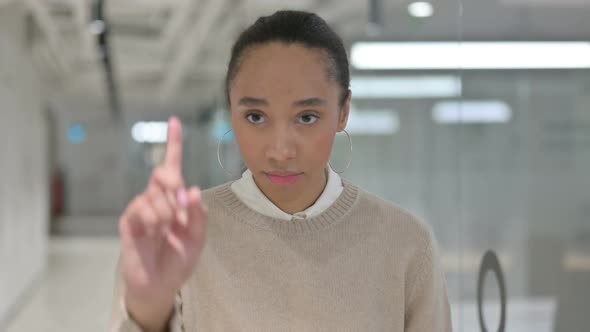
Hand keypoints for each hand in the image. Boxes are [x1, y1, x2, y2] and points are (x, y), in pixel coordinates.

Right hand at [118, 117, 206, 331]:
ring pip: (154, 192)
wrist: (161, 285)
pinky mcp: (130, 221)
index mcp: (176, 200)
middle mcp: (158, 199)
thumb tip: (193, 190)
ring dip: (167, 209)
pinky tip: (156, 230)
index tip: (174, 121)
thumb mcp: (198, 238)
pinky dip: (153, 217)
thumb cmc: (179, 260)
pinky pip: (141, 207)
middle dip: (173, 182)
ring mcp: (142, 209)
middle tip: (182, 205)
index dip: (174, 144)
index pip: (173, 166)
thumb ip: (199, 214)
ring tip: (169, 228)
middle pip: (163, 172)